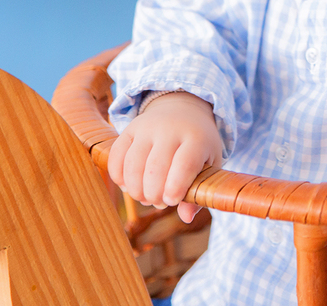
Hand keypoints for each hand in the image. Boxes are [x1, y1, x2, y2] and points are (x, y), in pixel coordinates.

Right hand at [107, 92, 221, 223]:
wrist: (183, 109)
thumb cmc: (199, 145)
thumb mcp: (210, 163)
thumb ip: (200, 191)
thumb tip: (186, 217)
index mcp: (196, 138)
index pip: (184, 164)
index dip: (176, 188)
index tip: (172, 201)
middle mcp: (170, 129)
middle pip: (155, 168)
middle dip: (154, 195)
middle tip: (160, 202)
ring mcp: (147, 127)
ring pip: (132, 165)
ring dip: (136, 190)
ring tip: (146, 197)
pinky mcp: (128, 129)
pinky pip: (116, 157)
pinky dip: (118, 178)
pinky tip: (129, 186)